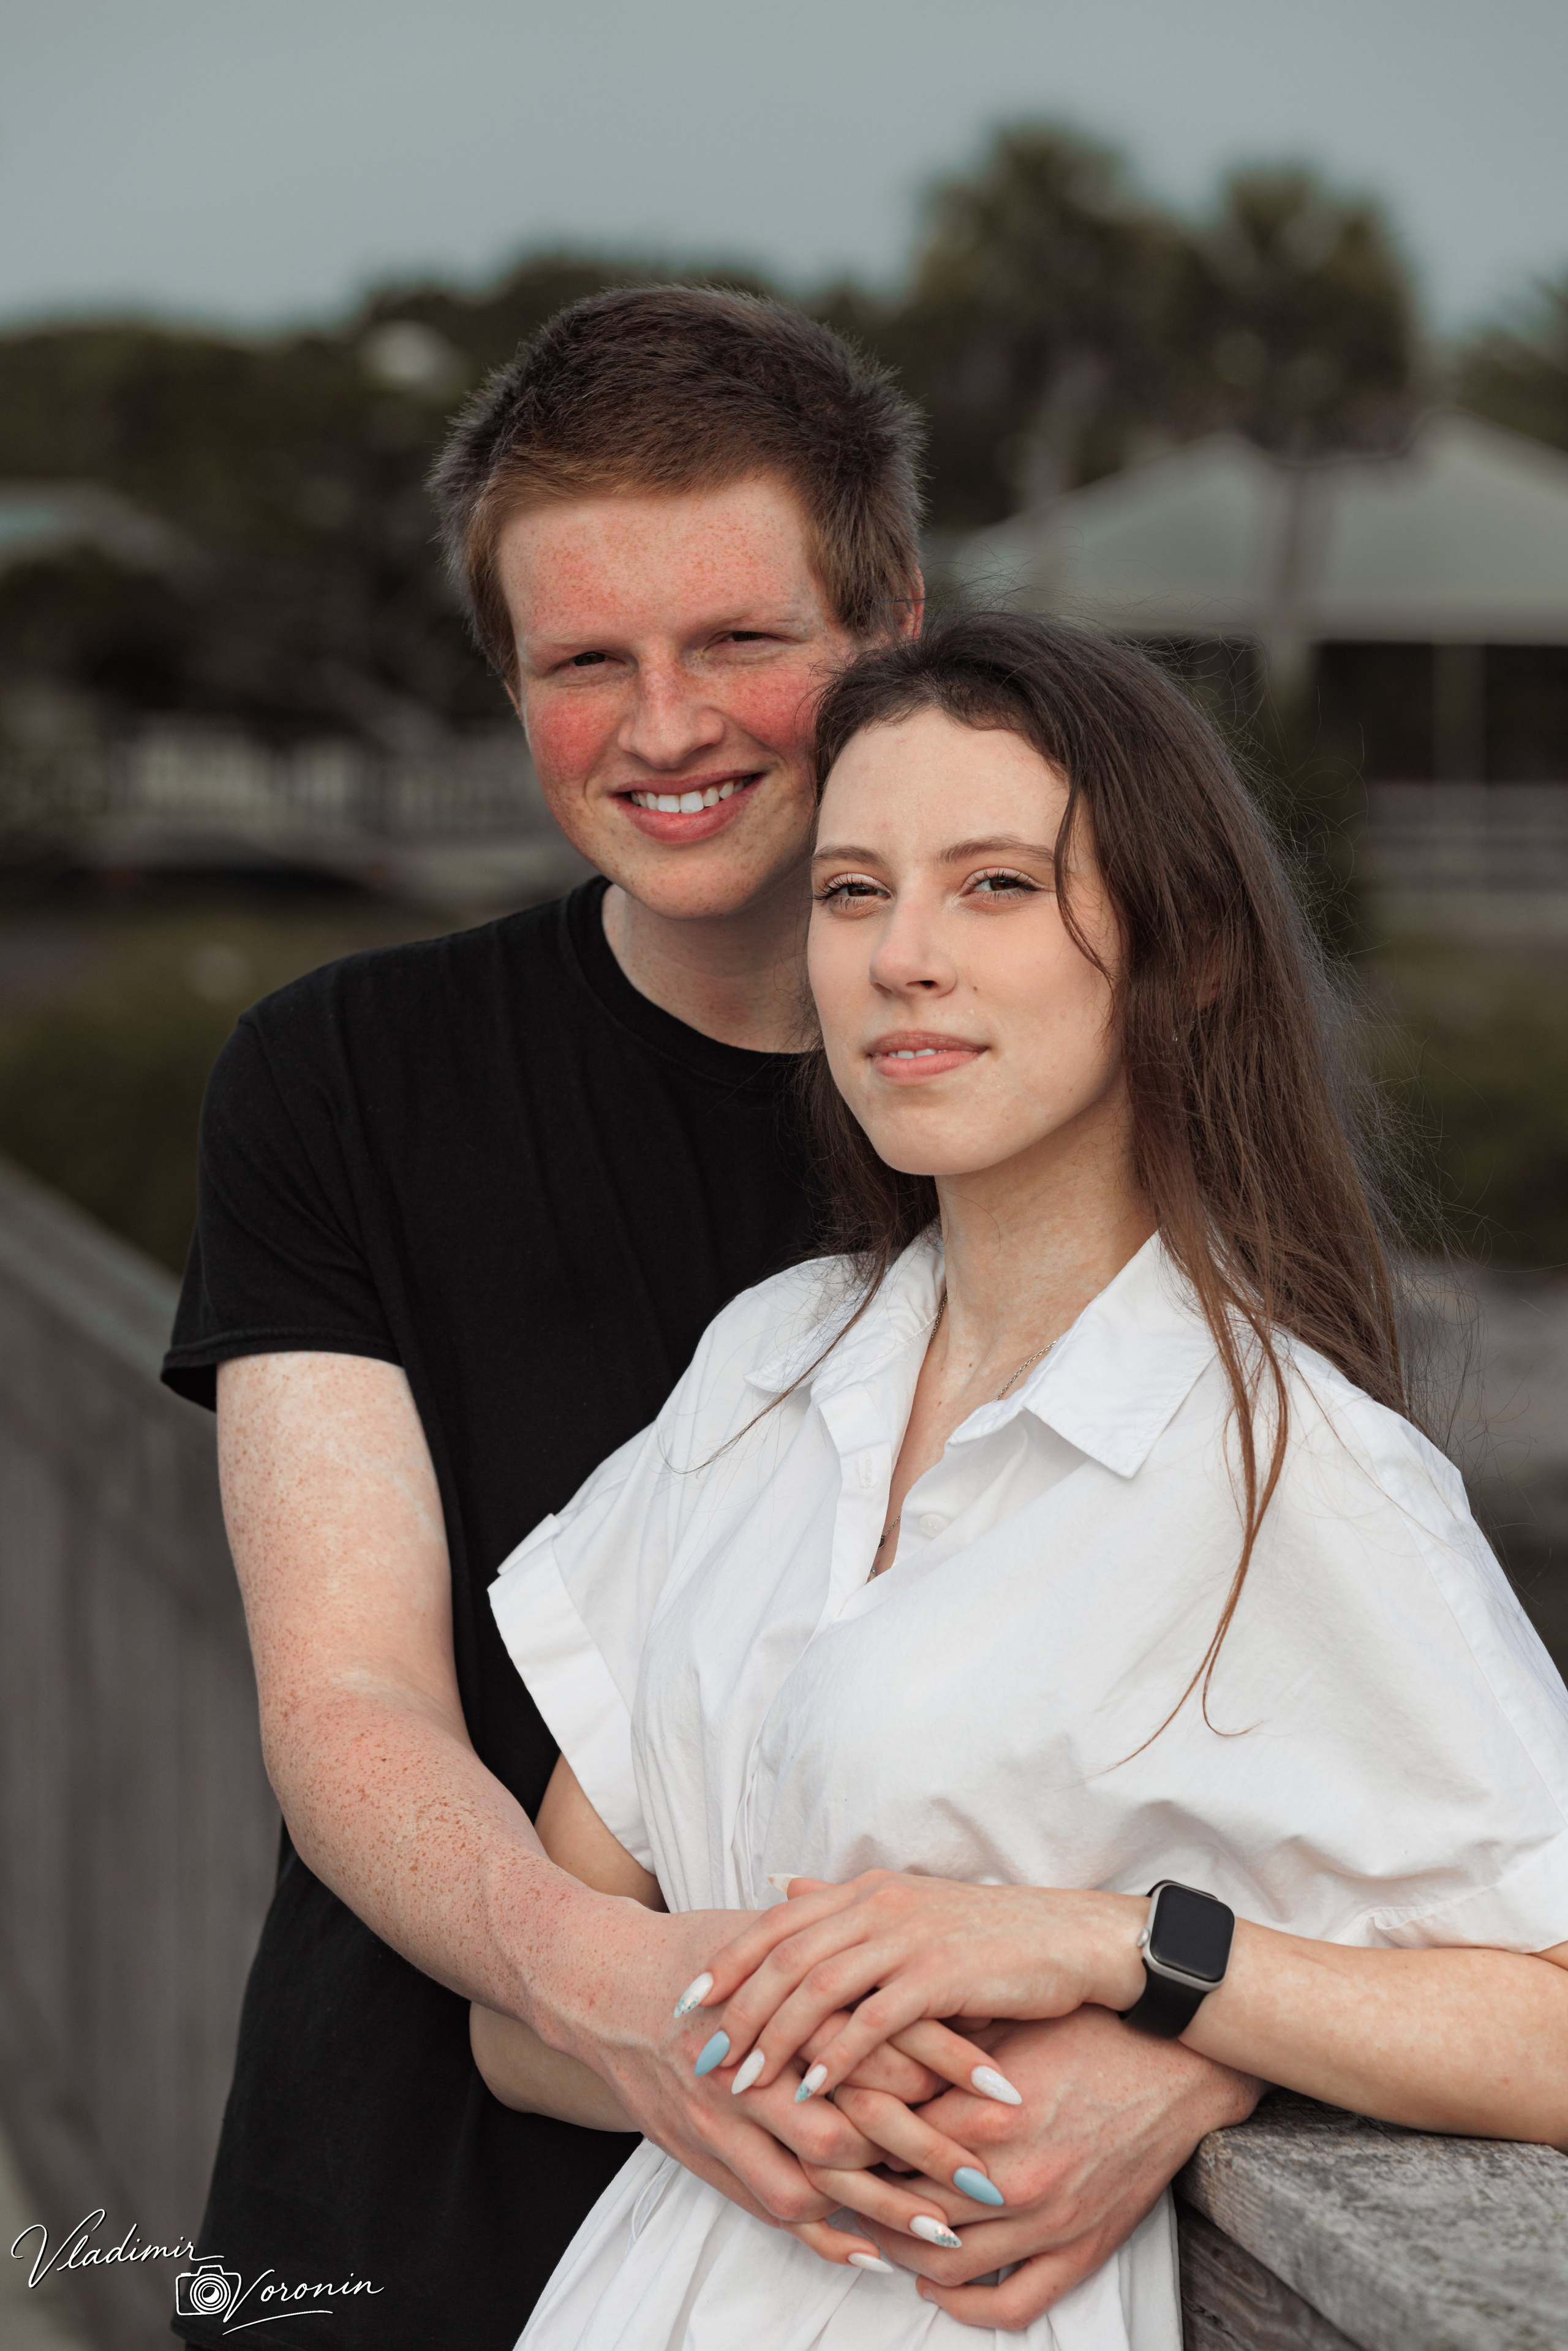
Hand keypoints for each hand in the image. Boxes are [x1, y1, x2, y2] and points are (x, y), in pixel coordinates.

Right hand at [527, 1899, 988, 2271]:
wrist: (601, 1984)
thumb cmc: (695, 1949)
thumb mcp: (767, 1934)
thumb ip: (841, 1955)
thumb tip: (927, 1962)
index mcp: (780, 2005)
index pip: (876, 2042)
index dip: (943, 2066)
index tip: (1005, 2089)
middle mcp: (751, 2072)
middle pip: (852, 2128)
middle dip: (924, 2157)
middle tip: (991, 2180)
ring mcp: (722, 2123)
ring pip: (811, 2185)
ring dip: (881, 2212)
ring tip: (947, 2235)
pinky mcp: (705, 2156)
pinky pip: (769, 2210)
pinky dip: (823, 2237)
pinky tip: (872, 2255)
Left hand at [700, 1871, 1147, 2098]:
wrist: (1076, 1940)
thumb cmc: (994, 1938)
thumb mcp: (911, 1910)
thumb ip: (844, 1906)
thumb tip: (780, 1887)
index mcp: (867, 1890)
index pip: (777, 1923)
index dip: (727, 1961)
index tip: (687, 2001)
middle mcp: (879, 1904)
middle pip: (784, 1955)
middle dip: (736, 2006)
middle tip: (700, 2054)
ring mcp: (909, 1937)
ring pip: (819, 1985)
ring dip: (776, 2035)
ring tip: (745, 2081)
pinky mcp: (941, 1975)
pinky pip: (874, 2019)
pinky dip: (839, 2054)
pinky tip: (816, 2090)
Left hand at [832, 2010, 1262, 2326]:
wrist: (1179, 2066)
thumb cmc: (1087, 2030)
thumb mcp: (1001, 2020)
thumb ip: (926, 2032)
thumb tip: (846, 2021)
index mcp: (985, 2111)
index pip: (881, 2135)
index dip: (836, 2123)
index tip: (808, 2113)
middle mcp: (1010, 2175)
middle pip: (899, 2203)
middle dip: (850, 2191)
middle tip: (817, 2175)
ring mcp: (1045, 2222)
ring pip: (940, 2260)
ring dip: (893, 2247)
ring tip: (866, 2223)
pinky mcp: (1079, 2251)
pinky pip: (1008, 2302)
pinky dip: (960, 2304)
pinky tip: (931, 2280)